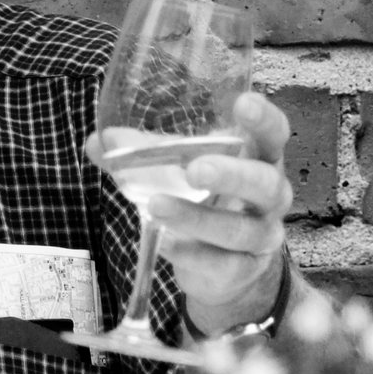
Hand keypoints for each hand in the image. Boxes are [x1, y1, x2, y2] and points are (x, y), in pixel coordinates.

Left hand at [91, 91, 292, 334]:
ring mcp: (261, 236)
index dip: (264, 120)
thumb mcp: (180, 171)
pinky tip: (166, 243)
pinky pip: (221, 264)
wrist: (226, 267)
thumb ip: (143, 154)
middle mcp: (270, 197)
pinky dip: (191, 253)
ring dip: (196, 217)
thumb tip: (97, 141)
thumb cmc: (207, 200)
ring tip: (156, 206)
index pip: (275, 135)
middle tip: (195, 170)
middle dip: (232, 175)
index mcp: (259, 159)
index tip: (243, 103)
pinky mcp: (243, 270)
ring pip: (238, 229)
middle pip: (265, 183)